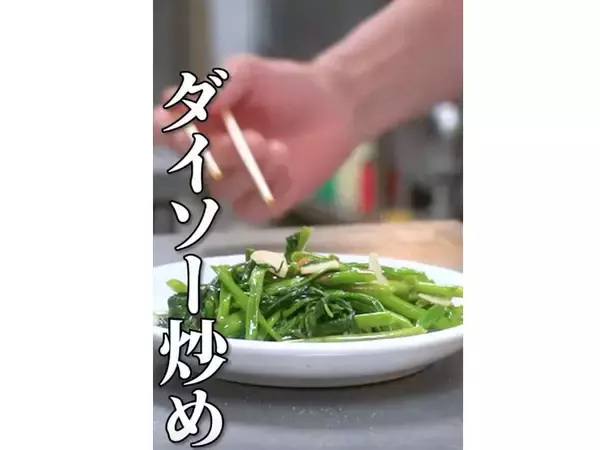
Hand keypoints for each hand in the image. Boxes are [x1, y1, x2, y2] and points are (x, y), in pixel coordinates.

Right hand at [153, 55, 356, 222]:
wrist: (334, 107)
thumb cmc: (288, 87)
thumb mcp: (253, 72)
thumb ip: (226, 81)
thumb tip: (202, 106)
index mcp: (202, 123)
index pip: (166, 131)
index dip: (163, 130)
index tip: (174, 121)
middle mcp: (213, 155)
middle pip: (195, 165)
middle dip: (219, 153)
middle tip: (250, 137)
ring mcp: (237, 181)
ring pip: (222, 190)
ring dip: (248, 169)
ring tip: (277, 148)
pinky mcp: (263, 201)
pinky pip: (251, 208)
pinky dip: (269, 187)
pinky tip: (286, 166)